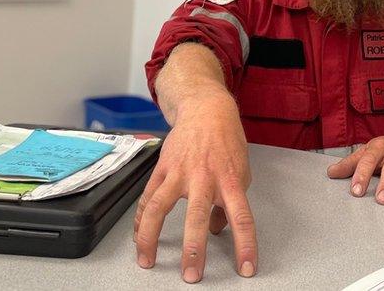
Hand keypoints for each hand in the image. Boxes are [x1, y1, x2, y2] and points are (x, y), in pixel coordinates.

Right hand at [133, 96, 256, 282]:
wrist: (206, 110)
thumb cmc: (226, 142)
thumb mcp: (240, 171)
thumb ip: (229, 203)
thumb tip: (220, 230)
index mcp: (230, 181)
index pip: (242, 218)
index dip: (245, 245)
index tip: (246, 268)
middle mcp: (204, 178)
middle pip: (197, 217)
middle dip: (194, 249)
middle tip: (191, 275)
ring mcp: (179, 173)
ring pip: (160, 208)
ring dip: (151, 238)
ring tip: (147, 261)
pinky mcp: (161, 169)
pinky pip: (147, 197)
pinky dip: (140, 219)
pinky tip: (137, 236)